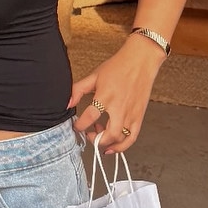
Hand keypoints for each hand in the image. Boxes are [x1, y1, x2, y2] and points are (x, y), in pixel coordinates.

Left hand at [68, 35, 165, 153]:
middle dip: (95, 140)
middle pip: (108, 134)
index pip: (89, 117)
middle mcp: (119, 107)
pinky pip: (132, 137)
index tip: (76, 126)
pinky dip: (123, 146)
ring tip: (100, 136)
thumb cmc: (118, 66)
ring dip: (108, 143)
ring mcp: (131, 113)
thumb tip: (67, 103)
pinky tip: (113, 147)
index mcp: (106, 96)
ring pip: (120, 138)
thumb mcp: (94, 76)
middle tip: (89, 135)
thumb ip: (78, 90)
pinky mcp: (139, 116)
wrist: (141, 61)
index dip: (80, 125)